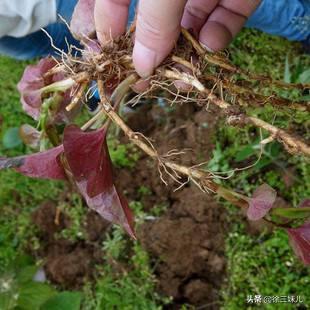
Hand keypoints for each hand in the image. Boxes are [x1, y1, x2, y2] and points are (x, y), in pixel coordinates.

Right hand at [95, 0, 260, 76]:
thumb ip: (154, 19)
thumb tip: (142, 65)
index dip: (105, 28)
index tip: (108, 61)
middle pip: (151, 18)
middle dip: (148, 51)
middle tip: (145, 82)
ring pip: (188, 23)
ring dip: (185, 53)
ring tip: (180, 78)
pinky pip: (225, 16)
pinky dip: (219, 34)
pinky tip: (210, 44)